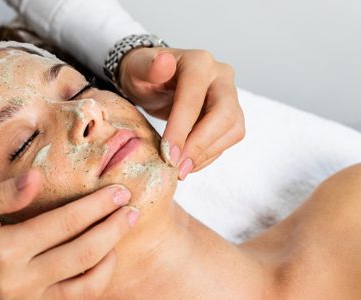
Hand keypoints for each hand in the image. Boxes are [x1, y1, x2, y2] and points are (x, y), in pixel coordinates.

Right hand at [0, 169, 137, 298]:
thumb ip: (4, 192)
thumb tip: (37, 176)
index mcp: (5, 250)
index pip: (63, 224)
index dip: (95, 206)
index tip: (117, 190)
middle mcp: (22, 280)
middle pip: (83, 253)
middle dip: (113, 227)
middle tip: (131, 206)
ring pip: (88, 282)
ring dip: (112, 253)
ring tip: (123, 227)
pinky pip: (78, 296)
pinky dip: (99, 277)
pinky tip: (106, 255)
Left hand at [119, 47, 244, 179]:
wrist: (152, 78)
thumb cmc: (143, 73)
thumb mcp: (136, 68)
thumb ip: (146, 66)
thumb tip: (163, 62)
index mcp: (198, 62)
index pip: (194, 98)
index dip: (181, 129)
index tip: (167, 154)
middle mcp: (220, 75)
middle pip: (224, 114)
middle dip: (200, 145)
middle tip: (176, 166)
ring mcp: (229, 94)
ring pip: (233, 129)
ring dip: (207, 153)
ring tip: (180, 169)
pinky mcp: (231, 113)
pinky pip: (228, 138)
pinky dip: (209, 155)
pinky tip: (188, 163)